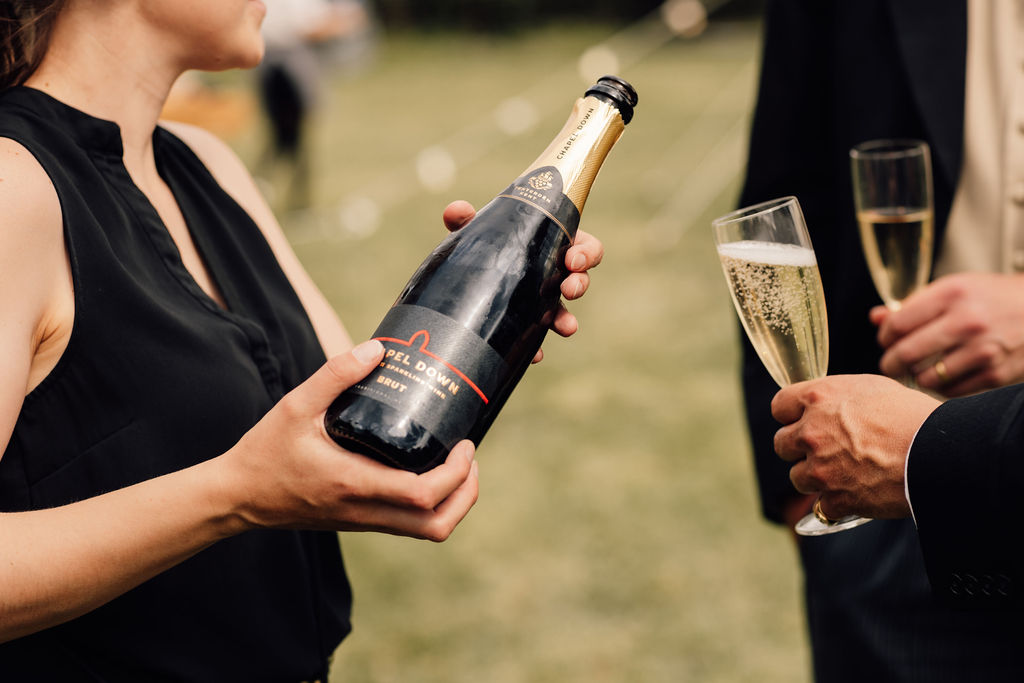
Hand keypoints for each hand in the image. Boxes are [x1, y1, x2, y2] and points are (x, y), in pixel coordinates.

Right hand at [221, 339, 478, 540]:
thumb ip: (335, 374)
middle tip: (468, 456)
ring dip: (453, 504)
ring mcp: (362, 522)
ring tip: (457, 465)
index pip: (422, 495)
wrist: (237, 497)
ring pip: (425, 532)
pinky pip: (408, 525)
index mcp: (353, 484)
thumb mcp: (295, 405)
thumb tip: (376, 348)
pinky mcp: (359, 523)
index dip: (456, 474)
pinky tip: (428, 471)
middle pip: (436, 526)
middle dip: (465, 495)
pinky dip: (432, 507)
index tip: (464, 444)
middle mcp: (363, 511)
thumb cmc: (264, 451)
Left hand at [442, 200, 604, 362]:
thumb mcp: (473, 231)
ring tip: (566, 327)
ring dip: (567, 319)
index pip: (583, 246)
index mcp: (551, 245)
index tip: (572, 260)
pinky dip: (537, 346)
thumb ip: (464, 218)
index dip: (586, 253)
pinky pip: (537, 338)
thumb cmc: (479, 245)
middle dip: (580, 283)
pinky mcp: (526, 325)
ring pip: (564, 312)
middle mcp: (551, 274)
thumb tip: (457, 211)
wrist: (461, 279)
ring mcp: (541, 302)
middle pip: (580, 278)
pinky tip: (534, 355)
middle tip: (569, 288)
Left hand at [771, 375, 939, 519]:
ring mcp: (821, 468)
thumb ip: (838, 396)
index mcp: (818, 398)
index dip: (790, 415)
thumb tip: (825, 405)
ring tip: (845, 473)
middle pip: (781, 444)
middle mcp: (811, 432)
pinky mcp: (836, 498)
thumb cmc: (913, 415)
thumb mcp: (871, 388)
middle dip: (798, 448)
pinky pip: (823, 506)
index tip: (801, 420)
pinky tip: (857, 494)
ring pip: (797, 477)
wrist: (940, 452)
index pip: (779, 406)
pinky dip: (838, 504)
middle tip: (824, 450)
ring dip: (816, 477)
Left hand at [872, 273, 1023, 395]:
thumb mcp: (955, 288)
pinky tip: (946, 376)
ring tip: (921, 369)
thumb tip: (875, 318)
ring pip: (926, 378)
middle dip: (890, 363)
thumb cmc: (993, 298)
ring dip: (917, 377)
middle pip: (905, 354)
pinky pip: (951, 391)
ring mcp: (983, 350)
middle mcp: (967, 321)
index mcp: (952, 293)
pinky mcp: (997, 374)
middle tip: (891, 364)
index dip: (885, 336)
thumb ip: (913, 304)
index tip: (887, 340)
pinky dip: (942, 387)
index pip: (897, 324)